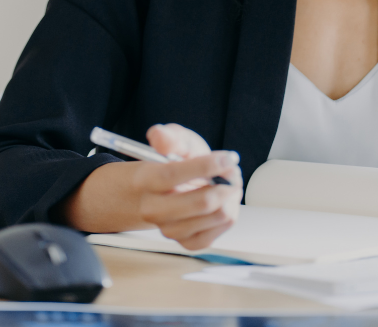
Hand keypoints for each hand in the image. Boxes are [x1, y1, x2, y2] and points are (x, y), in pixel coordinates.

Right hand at [133, 123, 241, 249]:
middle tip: (232, 170)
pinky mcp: (186, 242)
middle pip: (202, 202)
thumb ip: (168, 136)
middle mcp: (153, 209)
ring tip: (227, 183)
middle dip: (227, 182)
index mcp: (145, 180)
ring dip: (231, 196)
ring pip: (218, 215)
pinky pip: (220, 229)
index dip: (206, 166)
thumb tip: (159, 135)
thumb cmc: (173, 162)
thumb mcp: (173, 141)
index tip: (228, 158)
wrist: (164, 190)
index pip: (174, 175)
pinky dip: (229, 213)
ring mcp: (169, 229)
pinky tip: (223, 201)